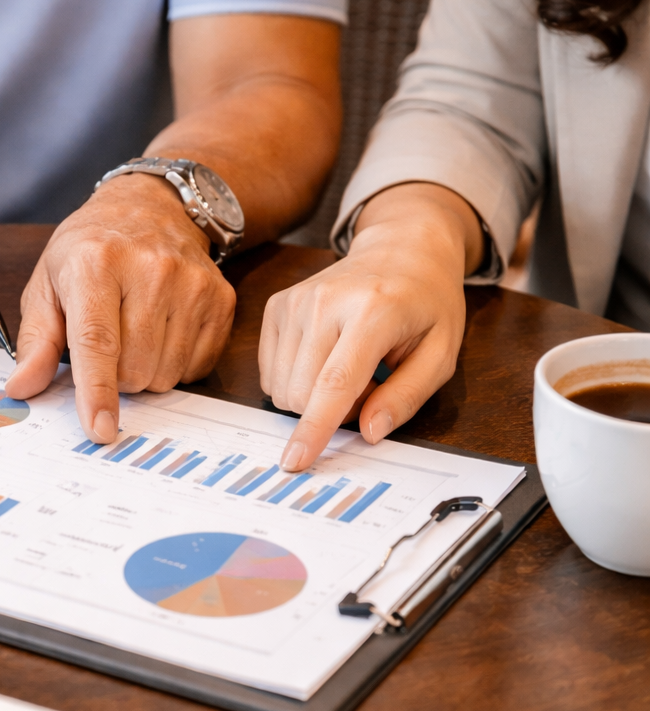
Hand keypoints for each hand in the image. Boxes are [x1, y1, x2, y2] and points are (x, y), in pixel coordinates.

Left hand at [5, 175, 235, 441]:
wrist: (152, 206)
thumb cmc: (91, 249)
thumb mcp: (48, 283)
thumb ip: (36, 340)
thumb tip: (22, 387)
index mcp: (95, 263)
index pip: (97, 342)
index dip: (97, 391)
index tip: (100, 429)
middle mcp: (150, 269)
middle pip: (133, 370)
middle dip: (115, 375)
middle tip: (109, 341)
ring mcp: (192, 284)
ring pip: (165, 374)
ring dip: (145, 370)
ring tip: (136, 331)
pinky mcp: (221, 299)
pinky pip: (195, 367)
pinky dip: (175, 362)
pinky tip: (165, 329)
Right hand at [259, 185, 483, 471]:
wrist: (401, 249)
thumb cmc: (426, 304)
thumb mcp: (440, 353)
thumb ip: (407, 396)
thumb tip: (369, 432)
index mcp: (374, 311)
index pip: (336, 382)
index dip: (315, 428)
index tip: (296, 461)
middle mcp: (326, 301)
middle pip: (302, 392)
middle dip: (330, 411)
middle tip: (367, 387)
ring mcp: (296, 301)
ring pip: (281, 386)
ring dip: (313, 396)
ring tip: (347, 368)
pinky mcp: (278, 305)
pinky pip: (271, 372)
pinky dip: (296, 379)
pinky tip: (323, 358)